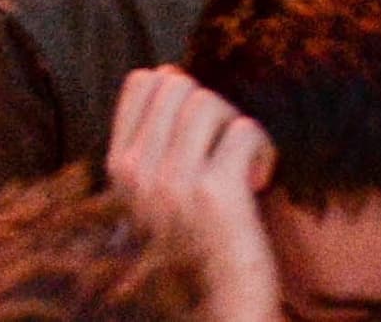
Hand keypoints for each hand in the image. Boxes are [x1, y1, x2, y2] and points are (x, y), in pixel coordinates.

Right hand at [107, 69, 280, 321]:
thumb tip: (174, 82)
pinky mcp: (215, 192)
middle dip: (211, 106)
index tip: (199, 127)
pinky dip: (263, 148)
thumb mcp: (150, 198)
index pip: (140, 82)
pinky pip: (244, 130)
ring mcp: (173, 180)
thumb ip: (151, 150)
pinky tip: (259, 178)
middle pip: (177, 84)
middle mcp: (137, 169)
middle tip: (224, 145)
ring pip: (209, 101)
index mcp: (118, 166)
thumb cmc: (195, 252)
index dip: (179, 89)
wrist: (216, 310)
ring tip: (243, 162)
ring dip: (236, 125)